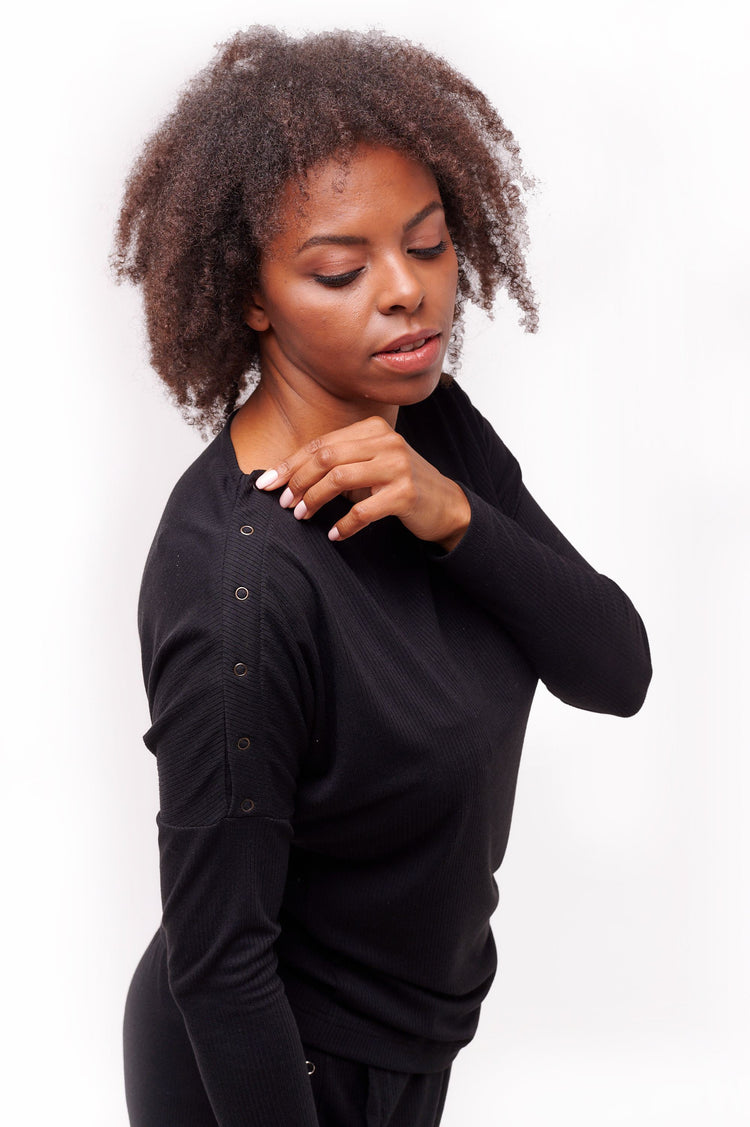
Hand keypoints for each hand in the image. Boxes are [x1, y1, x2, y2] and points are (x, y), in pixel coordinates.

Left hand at [254, 415, 470, 548]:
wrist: (445, 504)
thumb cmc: (398, 485)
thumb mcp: (369, 465)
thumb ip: (338, 463)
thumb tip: (288, 477)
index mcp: (373, 429)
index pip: (321, 444)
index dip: (289, 464)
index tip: (266, 483)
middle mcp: (386, 441)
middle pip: (326, 458)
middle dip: (298, 481)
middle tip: (283, 503)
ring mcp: (397, 466)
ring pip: (339, 479)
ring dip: (314, 500)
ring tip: (301, 516)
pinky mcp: (406, 494)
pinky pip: (363, 510)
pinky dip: (344, 525)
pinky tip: (335, 534)